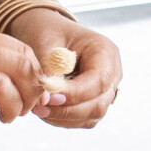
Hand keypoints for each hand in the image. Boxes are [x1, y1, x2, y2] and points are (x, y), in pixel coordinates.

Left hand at [6, 11, 122, 129]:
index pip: (98, 81)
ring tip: (39, 109)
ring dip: (64, 117)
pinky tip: (46, 111)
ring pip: (92, 115)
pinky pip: (83, 119)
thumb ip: (48, 70)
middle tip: (39, 107)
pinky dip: (64, 119)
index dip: (75, 94)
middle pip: (98, 103)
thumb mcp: (45, 43)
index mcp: (105, 51)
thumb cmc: (48, 31)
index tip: (50, 97)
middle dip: (68, 110)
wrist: (46, 32)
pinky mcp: (93, 101)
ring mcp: (105, 89)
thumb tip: (45, 98)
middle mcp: (111, 72)